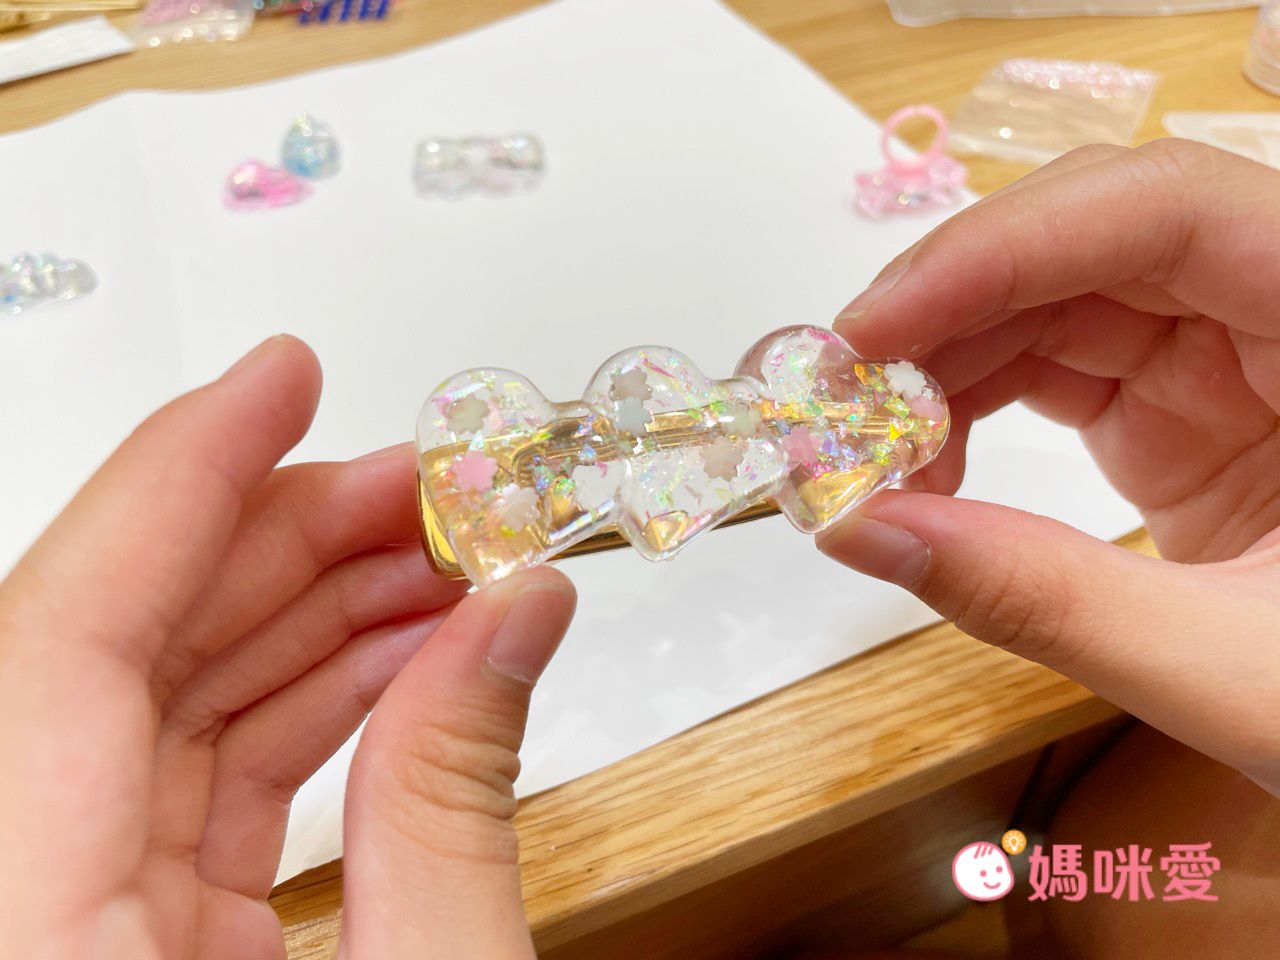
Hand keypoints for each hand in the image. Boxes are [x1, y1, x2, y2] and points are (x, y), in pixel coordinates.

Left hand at [0, 336, 575, 957]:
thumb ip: (451, 813)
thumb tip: (511, 622)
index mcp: (33, 942)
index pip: (59, 643)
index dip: (177, 481)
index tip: (279, 380)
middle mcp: (19, 917)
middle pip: (119, 653)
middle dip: (289, 540)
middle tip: (424, 488)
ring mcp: (60, 928)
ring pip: (164, 709)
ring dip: (317, 617)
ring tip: (445, 568)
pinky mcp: (115, 945)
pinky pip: (200, 781)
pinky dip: (311, 706)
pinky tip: (409, 658)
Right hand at [818, 140, 1279, 794]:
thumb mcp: (1237, 670)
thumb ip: (1045, 600)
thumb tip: (856, 531)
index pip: (1172, 209)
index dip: (1009, 246)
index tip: (876, 331)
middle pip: (1094, 238)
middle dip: (953, 304)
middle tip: (841, 394)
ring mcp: (1236, 351)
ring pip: (1060, 295)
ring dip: (946, 358)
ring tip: (872, 449)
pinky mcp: (1190, 401)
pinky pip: (1060, 361)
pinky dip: (974, 402)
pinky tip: (927, 466)